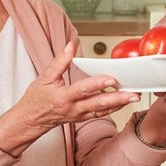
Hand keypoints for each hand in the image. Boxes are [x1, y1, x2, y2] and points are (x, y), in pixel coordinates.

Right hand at [0, 41, 140, 151]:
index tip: (112, 78)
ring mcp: (79, 115)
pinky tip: (123, 102)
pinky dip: (112, 108)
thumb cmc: (36, 99)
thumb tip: (71, 45)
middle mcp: (73, 108)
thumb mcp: (44, 77)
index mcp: (62, 97)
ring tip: (134, 96)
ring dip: (119, 104)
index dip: (97, 83)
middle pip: (98, 103)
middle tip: (134, 93)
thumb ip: (60, 62)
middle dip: (117, 98)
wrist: (30, 120)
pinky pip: (100, 114)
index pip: (83, 89)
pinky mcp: (82, 118)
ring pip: (102, 110)